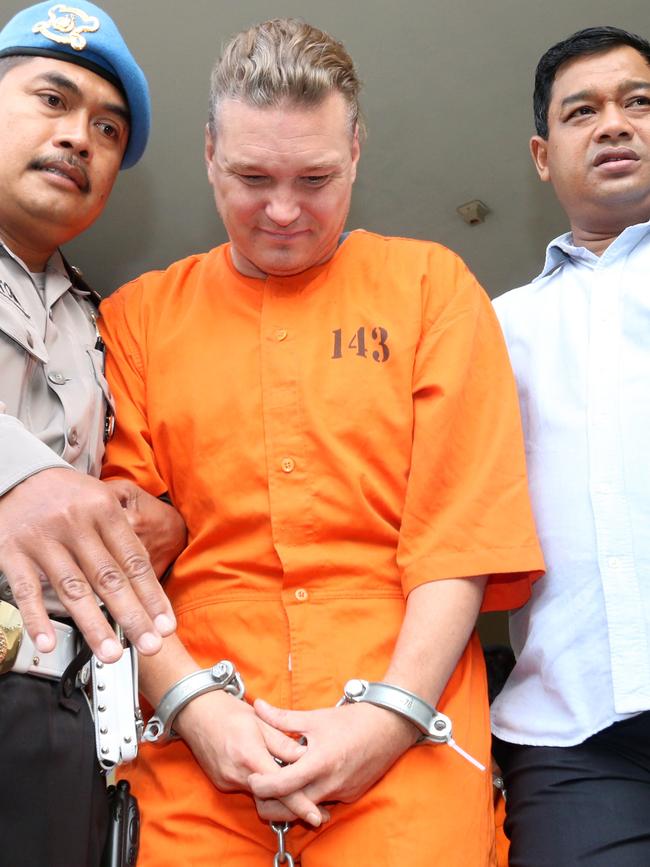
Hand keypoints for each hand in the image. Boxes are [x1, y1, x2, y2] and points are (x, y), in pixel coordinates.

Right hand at [0, 468, 175, 660]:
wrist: (16, 473)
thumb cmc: (66, 494)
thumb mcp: (100, 500)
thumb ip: (122, 536)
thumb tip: (148, 583)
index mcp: (104, 509)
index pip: (134, 560)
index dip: (152, 596)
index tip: (166, 624)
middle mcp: (75, 523)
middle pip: (109, 578)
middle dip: (133, 616)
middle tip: (150, 644)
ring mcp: (43, 539)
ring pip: (73, 588)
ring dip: (94, 625)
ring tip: (111, 652)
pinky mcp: (12, 552)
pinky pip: (27, 590)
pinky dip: (37, 618)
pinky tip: (48, 641)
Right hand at [173, 690, 328, 825]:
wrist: (195, 712)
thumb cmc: (229, 711)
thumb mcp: (261, 721)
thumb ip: (282, 742)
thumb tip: (305, 757)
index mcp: (250, 756)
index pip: (281, 787)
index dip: (300, 804)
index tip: (316, 816)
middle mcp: (237, 774)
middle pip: (271, 797)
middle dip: (293, 802)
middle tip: (317, 807)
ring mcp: (227, 781)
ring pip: (260, 794)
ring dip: (277, 791)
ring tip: (292, 781)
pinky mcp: (222, 783)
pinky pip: (247, 788)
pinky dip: (261, 784)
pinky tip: (266, 770)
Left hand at [248, 699, 418, 811]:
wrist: (390, 727)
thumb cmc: (352, 720)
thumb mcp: (315, 717)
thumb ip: (283, 718)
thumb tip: (258, 706)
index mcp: (320, 763)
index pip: (284, 785)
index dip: (263, 785)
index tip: (251, 779)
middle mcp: (331, 783)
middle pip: (292, 807)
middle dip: (271, 804)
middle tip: (258, 790)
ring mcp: (342, 793)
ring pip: (309, 807)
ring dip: (292, 800)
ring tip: (279, 783)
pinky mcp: (351, 796)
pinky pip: (325, 802)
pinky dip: (312, 796)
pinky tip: (305, 781)